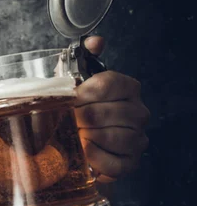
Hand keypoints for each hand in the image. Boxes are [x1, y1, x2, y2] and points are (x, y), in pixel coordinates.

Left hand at [74, 36, 149, 182]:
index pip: (109, 84)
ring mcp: (137, 138)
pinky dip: (97, 159)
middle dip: (83, 118)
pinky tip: (85, 152)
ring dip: (90, 138)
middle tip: (67, 121)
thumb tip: (96, 41)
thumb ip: (80, 56)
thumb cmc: (72, 108)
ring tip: (74, 136)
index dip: (85, 93)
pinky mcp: (130, 163)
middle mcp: (137, 112)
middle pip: (111, 112)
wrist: (68, 140)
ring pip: (118, 138)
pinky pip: (117, 164)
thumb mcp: (71, 80)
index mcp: (126, 87)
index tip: (70, 100)